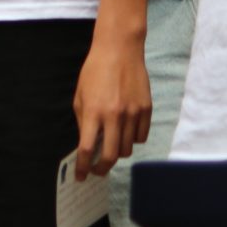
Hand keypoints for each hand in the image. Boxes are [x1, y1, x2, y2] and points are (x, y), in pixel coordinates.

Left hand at [72, 34, 150, 178]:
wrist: (119, 49)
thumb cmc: (95, 71)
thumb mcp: (80, 95)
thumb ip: (83, 121)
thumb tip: (87, 146)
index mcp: (93, 111)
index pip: (86, 149)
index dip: (82, 167)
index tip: (81, 176)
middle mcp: (114, 115)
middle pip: (110, 156)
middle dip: (101, 169)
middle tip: (97, 170)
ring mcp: (132, 113)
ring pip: (127, 149)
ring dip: (117, 152)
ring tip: (111, 144)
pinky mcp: (146, 109)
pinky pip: (141, 137)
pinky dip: (132, 139)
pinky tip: (126, 131)